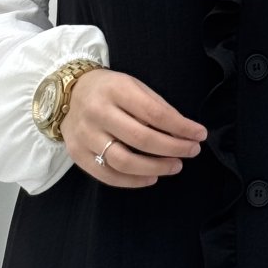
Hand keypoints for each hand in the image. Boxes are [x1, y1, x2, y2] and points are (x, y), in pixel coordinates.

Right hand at [62, 68, 206, 188]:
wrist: (67, 94)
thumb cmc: (109, 90)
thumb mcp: (133, 86)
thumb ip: (156, 107)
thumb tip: (184, 132)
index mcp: (115, 90)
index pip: (154, 113)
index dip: (181, 127)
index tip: (199, 135)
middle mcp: (98, 112)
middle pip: (141, 139)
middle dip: (173, 148)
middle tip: (191, 152)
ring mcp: (85, 135)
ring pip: (124, 161)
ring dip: (155, 167)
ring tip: (174, 166)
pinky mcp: (78, 154)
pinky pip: (107, 175)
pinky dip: (133, 181)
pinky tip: (151, 177)